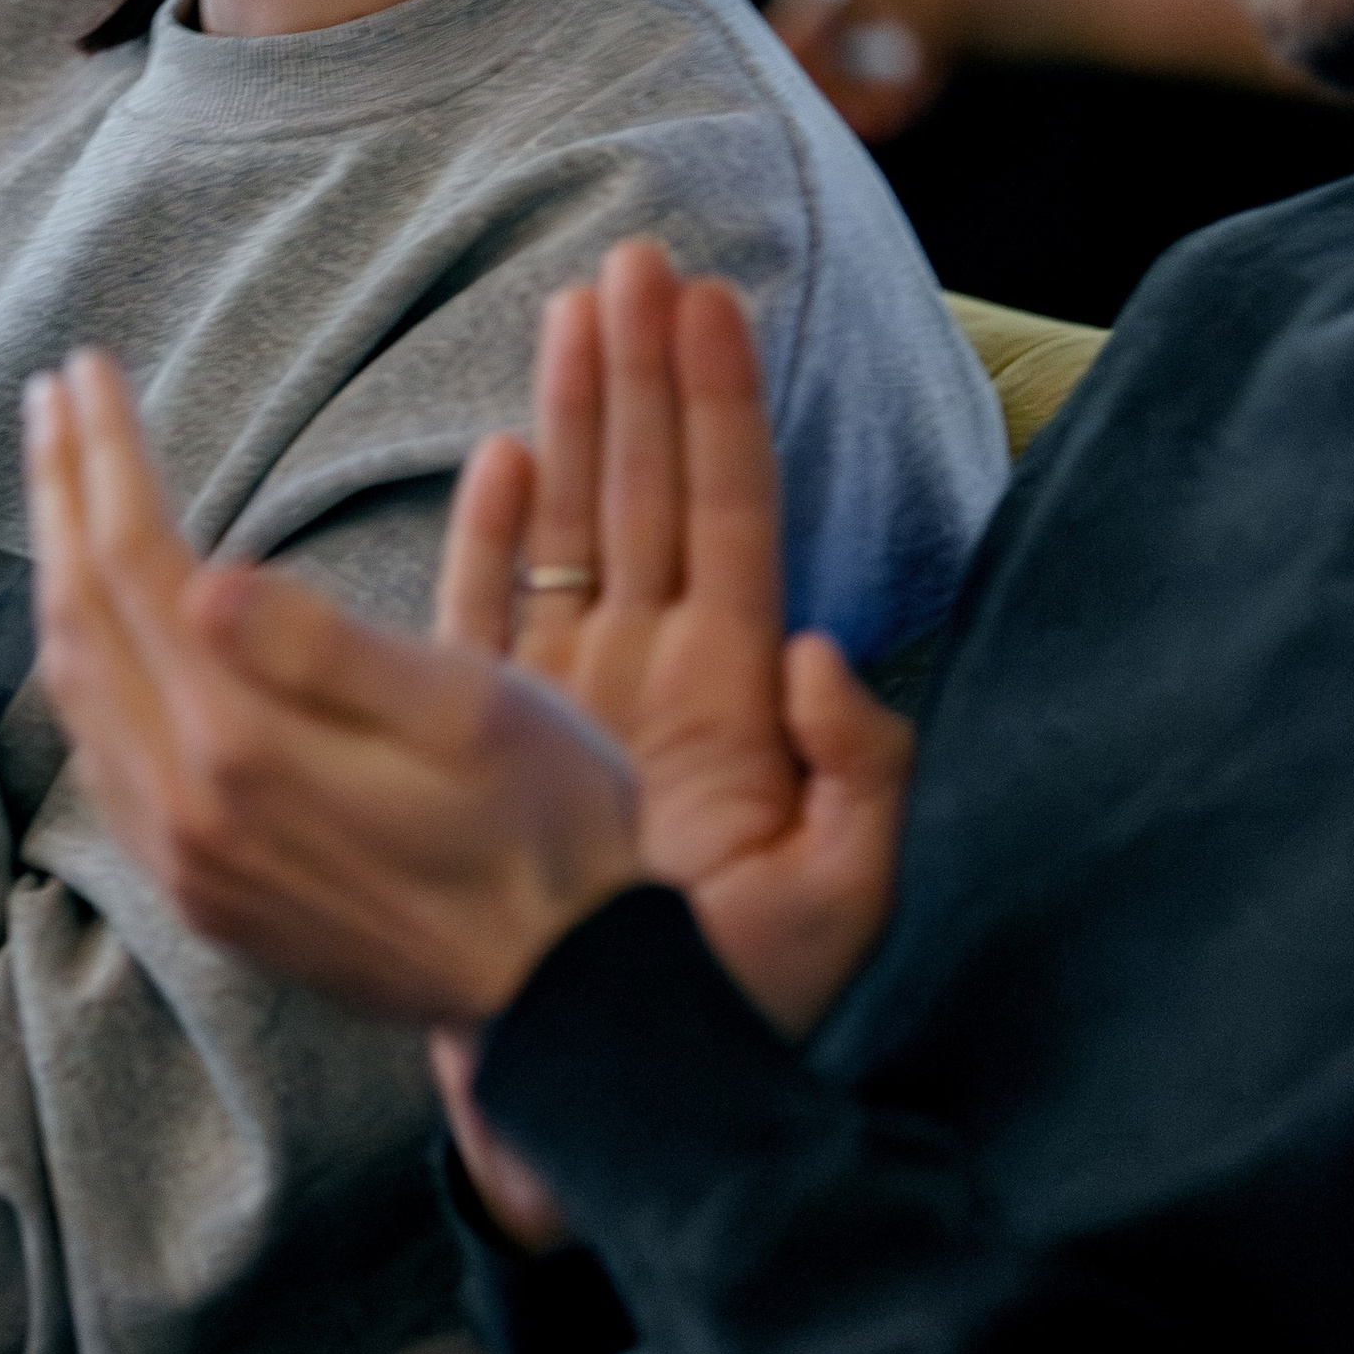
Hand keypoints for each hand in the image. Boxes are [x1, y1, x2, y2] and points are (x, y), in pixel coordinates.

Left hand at [27, 351, 646, 1031]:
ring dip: (65, 576)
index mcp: (246, 748)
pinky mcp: (211, 898)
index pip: (137, 565)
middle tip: (54, 398)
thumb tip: (197, 577)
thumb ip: (326, 648)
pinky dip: (91, 668)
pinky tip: (106, 627)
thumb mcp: (471, 712)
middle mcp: (189, 813)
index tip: (89, 370)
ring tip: (66, 488)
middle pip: (86, 621)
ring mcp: (189, 865)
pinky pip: (108, 761)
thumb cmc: (553, 831)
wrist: (572, 1001)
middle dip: (63, 496)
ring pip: (82, 693)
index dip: (107, 458)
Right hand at [442, 242, 913, 1041]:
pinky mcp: (504, 744)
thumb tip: (823, 653)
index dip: (718, 404)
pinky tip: (501, 455)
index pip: (726, 516)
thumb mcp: (842, 903)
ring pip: (576, 527)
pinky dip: (497, 532)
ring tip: (572, 307)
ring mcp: (576, 705)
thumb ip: (860, 775)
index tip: (708, 299)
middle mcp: (653, 680)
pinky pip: (493, 612)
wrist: (622, 1095)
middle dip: (642, 371)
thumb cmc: (738, 1012)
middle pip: (649, 490)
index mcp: (730, 699)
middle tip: (633, 257)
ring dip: (577, 417)